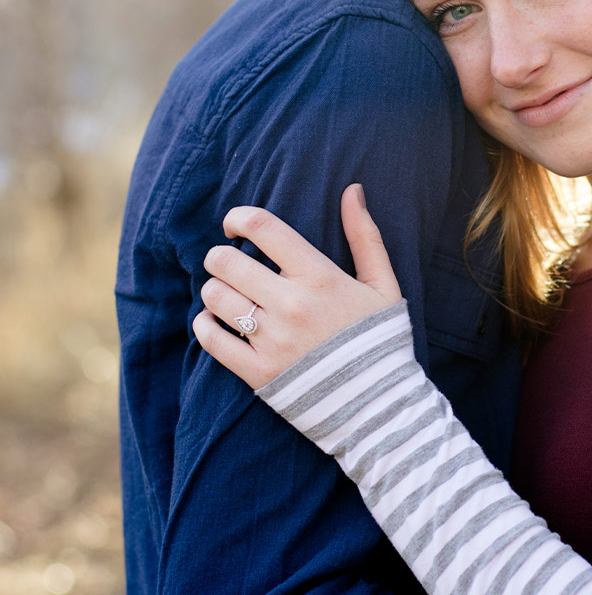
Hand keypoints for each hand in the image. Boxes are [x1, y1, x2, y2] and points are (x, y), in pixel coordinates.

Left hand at [193, 184, 401, 388]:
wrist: (380, 405)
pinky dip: (205, 325)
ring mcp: (273, 340)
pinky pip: (210, 338)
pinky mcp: (258, 372)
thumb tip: (352, 189)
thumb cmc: (380, 339)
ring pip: (214, 296)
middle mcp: (292, 305)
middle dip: (220, 256)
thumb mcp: (383, 285)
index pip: (262, 228)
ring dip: (215, 291)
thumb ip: (365, 236)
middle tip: (231, 264)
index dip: (238, 217)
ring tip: (230, 296)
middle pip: (225, 260)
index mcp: (320, 277)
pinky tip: (216, 322)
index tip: (234, 225)